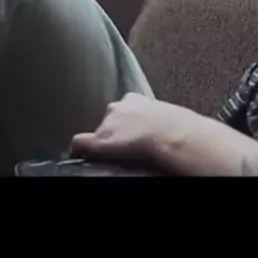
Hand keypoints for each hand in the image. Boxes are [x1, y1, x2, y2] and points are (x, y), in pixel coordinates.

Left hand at [71, 93, 195, 169]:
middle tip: (124, 146)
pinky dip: (79, 151)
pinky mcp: (99, 142)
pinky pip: (80, 144)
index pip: (120, 110)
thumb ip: (154, 117)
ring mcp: (106, 124)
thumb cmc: (178, 127)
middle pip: (107, 121)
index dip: (120, 124)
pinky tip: (79, 157)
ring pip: (98, 133)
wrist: (173, 135)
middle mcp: (116, 108)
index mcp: (133, 99)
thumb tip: (159, 127)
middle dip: (112, 132)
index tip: (125, 133)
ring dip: (104, 142)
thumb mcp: (165, 116)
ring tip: (114, 154)